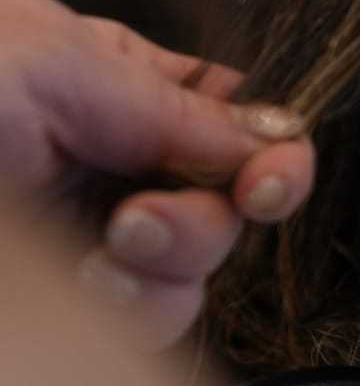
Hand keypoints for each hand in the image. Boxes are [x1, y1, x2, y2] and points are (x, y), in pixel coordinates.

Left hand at [0, 0, 314, 347]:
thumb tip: (273, 137)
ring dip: (164, 264)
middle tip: (140, 216)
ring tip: (105, 244)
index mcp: (119, 82)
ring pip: (190, 273)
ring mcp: (89, 237)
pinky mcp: (65, 300)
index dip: (270, 148)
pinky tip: (79, 283)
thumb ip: (174, 104)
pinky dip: (126, 310)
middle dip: (206, 214)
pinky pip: (141, 321)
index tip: (269, 181)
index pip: (233, 115)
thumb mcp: (60, 64)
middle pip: (226, 203)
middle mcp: (115, 160)